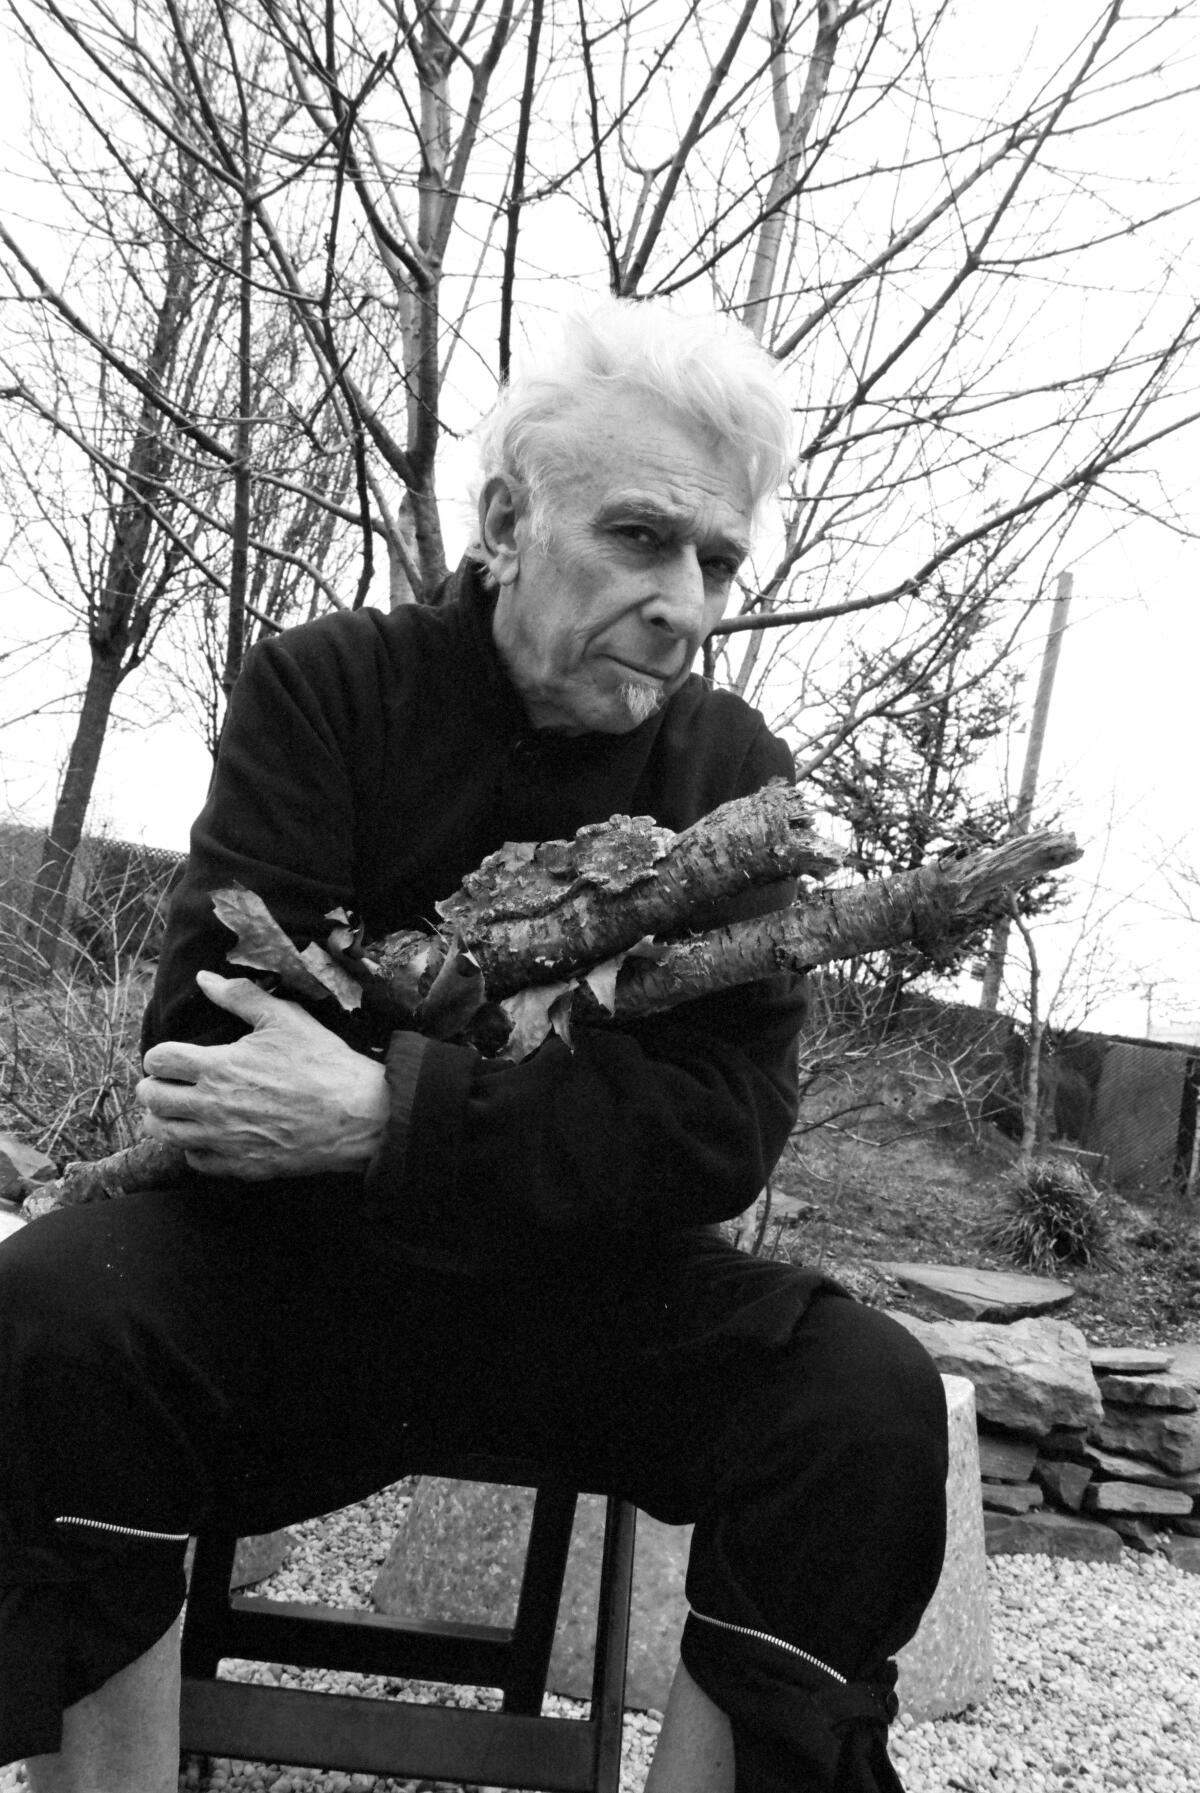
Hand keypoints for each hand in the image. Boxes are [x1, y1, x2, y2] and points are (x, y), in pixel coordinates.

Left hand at [137, 971, 389, 1179]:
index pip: (158, 1060)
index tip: (171, 1057)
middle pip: (151, 1098)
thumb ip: (240, 996)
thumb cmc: (322, 1063)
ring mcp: (222, 1139)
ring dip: (163, 1118)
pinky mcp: (238, 1165)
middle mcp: (211, 1105)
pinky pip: (193, 1160)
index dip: (159, 1055)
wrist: (356, 1114)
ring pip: (164, 1133)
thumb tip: (205, 978)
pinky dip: (192, 1147)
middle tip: (167, 1083)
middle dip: (153, 1086)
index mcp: (218, 1066)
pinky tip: (206, 1136)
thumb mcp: (284, 1018)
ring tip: (177, 1110)